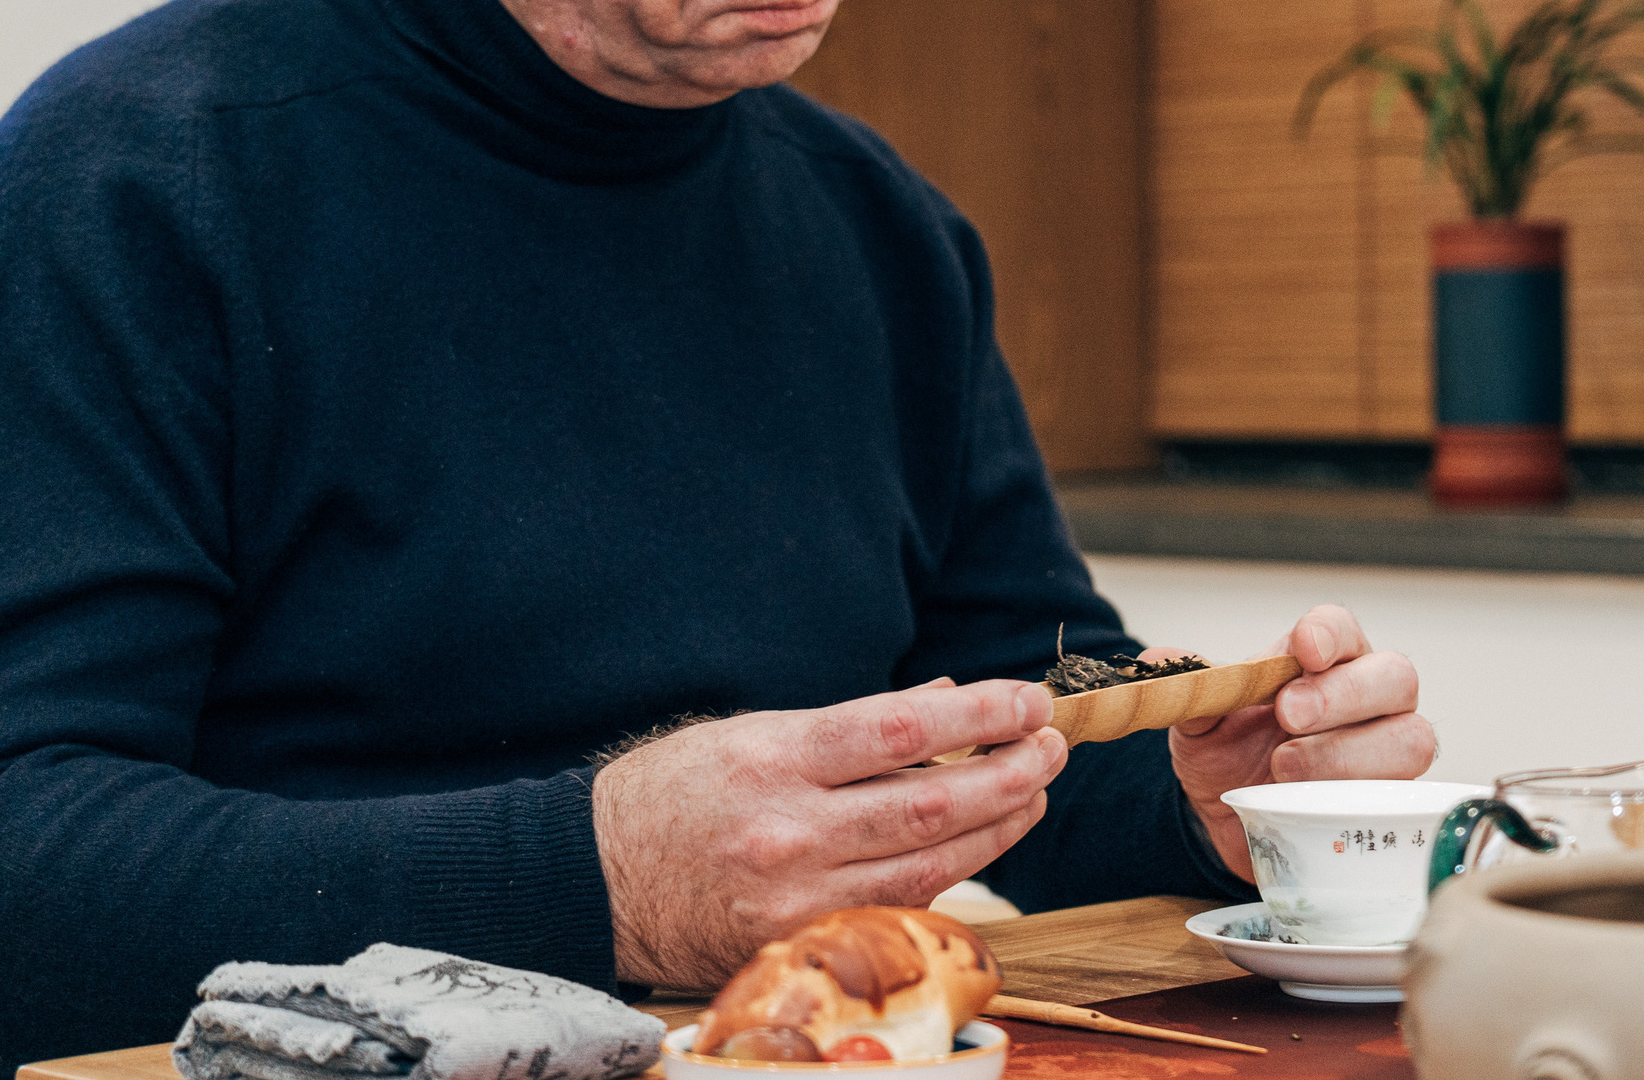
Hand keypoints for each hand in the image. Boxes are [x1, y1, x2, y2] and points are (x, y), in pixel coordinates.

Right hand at [591, 679, 1063, 989]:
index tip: (1028, 701)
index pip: (903, 729)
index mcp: (775, 758)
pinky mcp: (797, 944)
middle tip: (1052, 746)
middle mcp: (789, 830)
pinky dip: (948, 875)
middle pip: (932, 804)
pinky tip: (978, 846)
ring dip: (997, 827)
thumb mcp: (752, 731)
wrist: (591, 878)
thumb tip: (944, 700)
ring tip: (1034, 792)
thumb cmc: (673, 792)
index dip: (982, 714)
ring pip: (929, 865)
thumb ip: (851, 723)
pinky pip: (895, 908)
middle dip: (1011, 772)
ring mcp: (795, 897)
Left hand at [1163, 605, 1433, 880]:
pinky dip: (1360, 805)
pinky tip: (1316, 809)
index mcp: (1324, 660)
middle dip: (1343, 695)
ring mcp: (1386, 751)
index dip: (1329, 634)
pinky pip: (1401, 802)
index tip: (1302, 649)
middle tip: (1288, 716)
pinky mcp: (1389, 805)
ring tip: (1285, 770)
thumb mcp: (1198, 719)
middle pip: (1394, 677)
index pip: (1342, 629)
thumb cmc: (1227, 751)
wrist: (1230, 818)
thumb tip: (1158, 660)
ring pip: (1408, 740)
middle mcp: (1368, 698)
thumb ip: (1188, 687)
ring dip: (1347, 754)